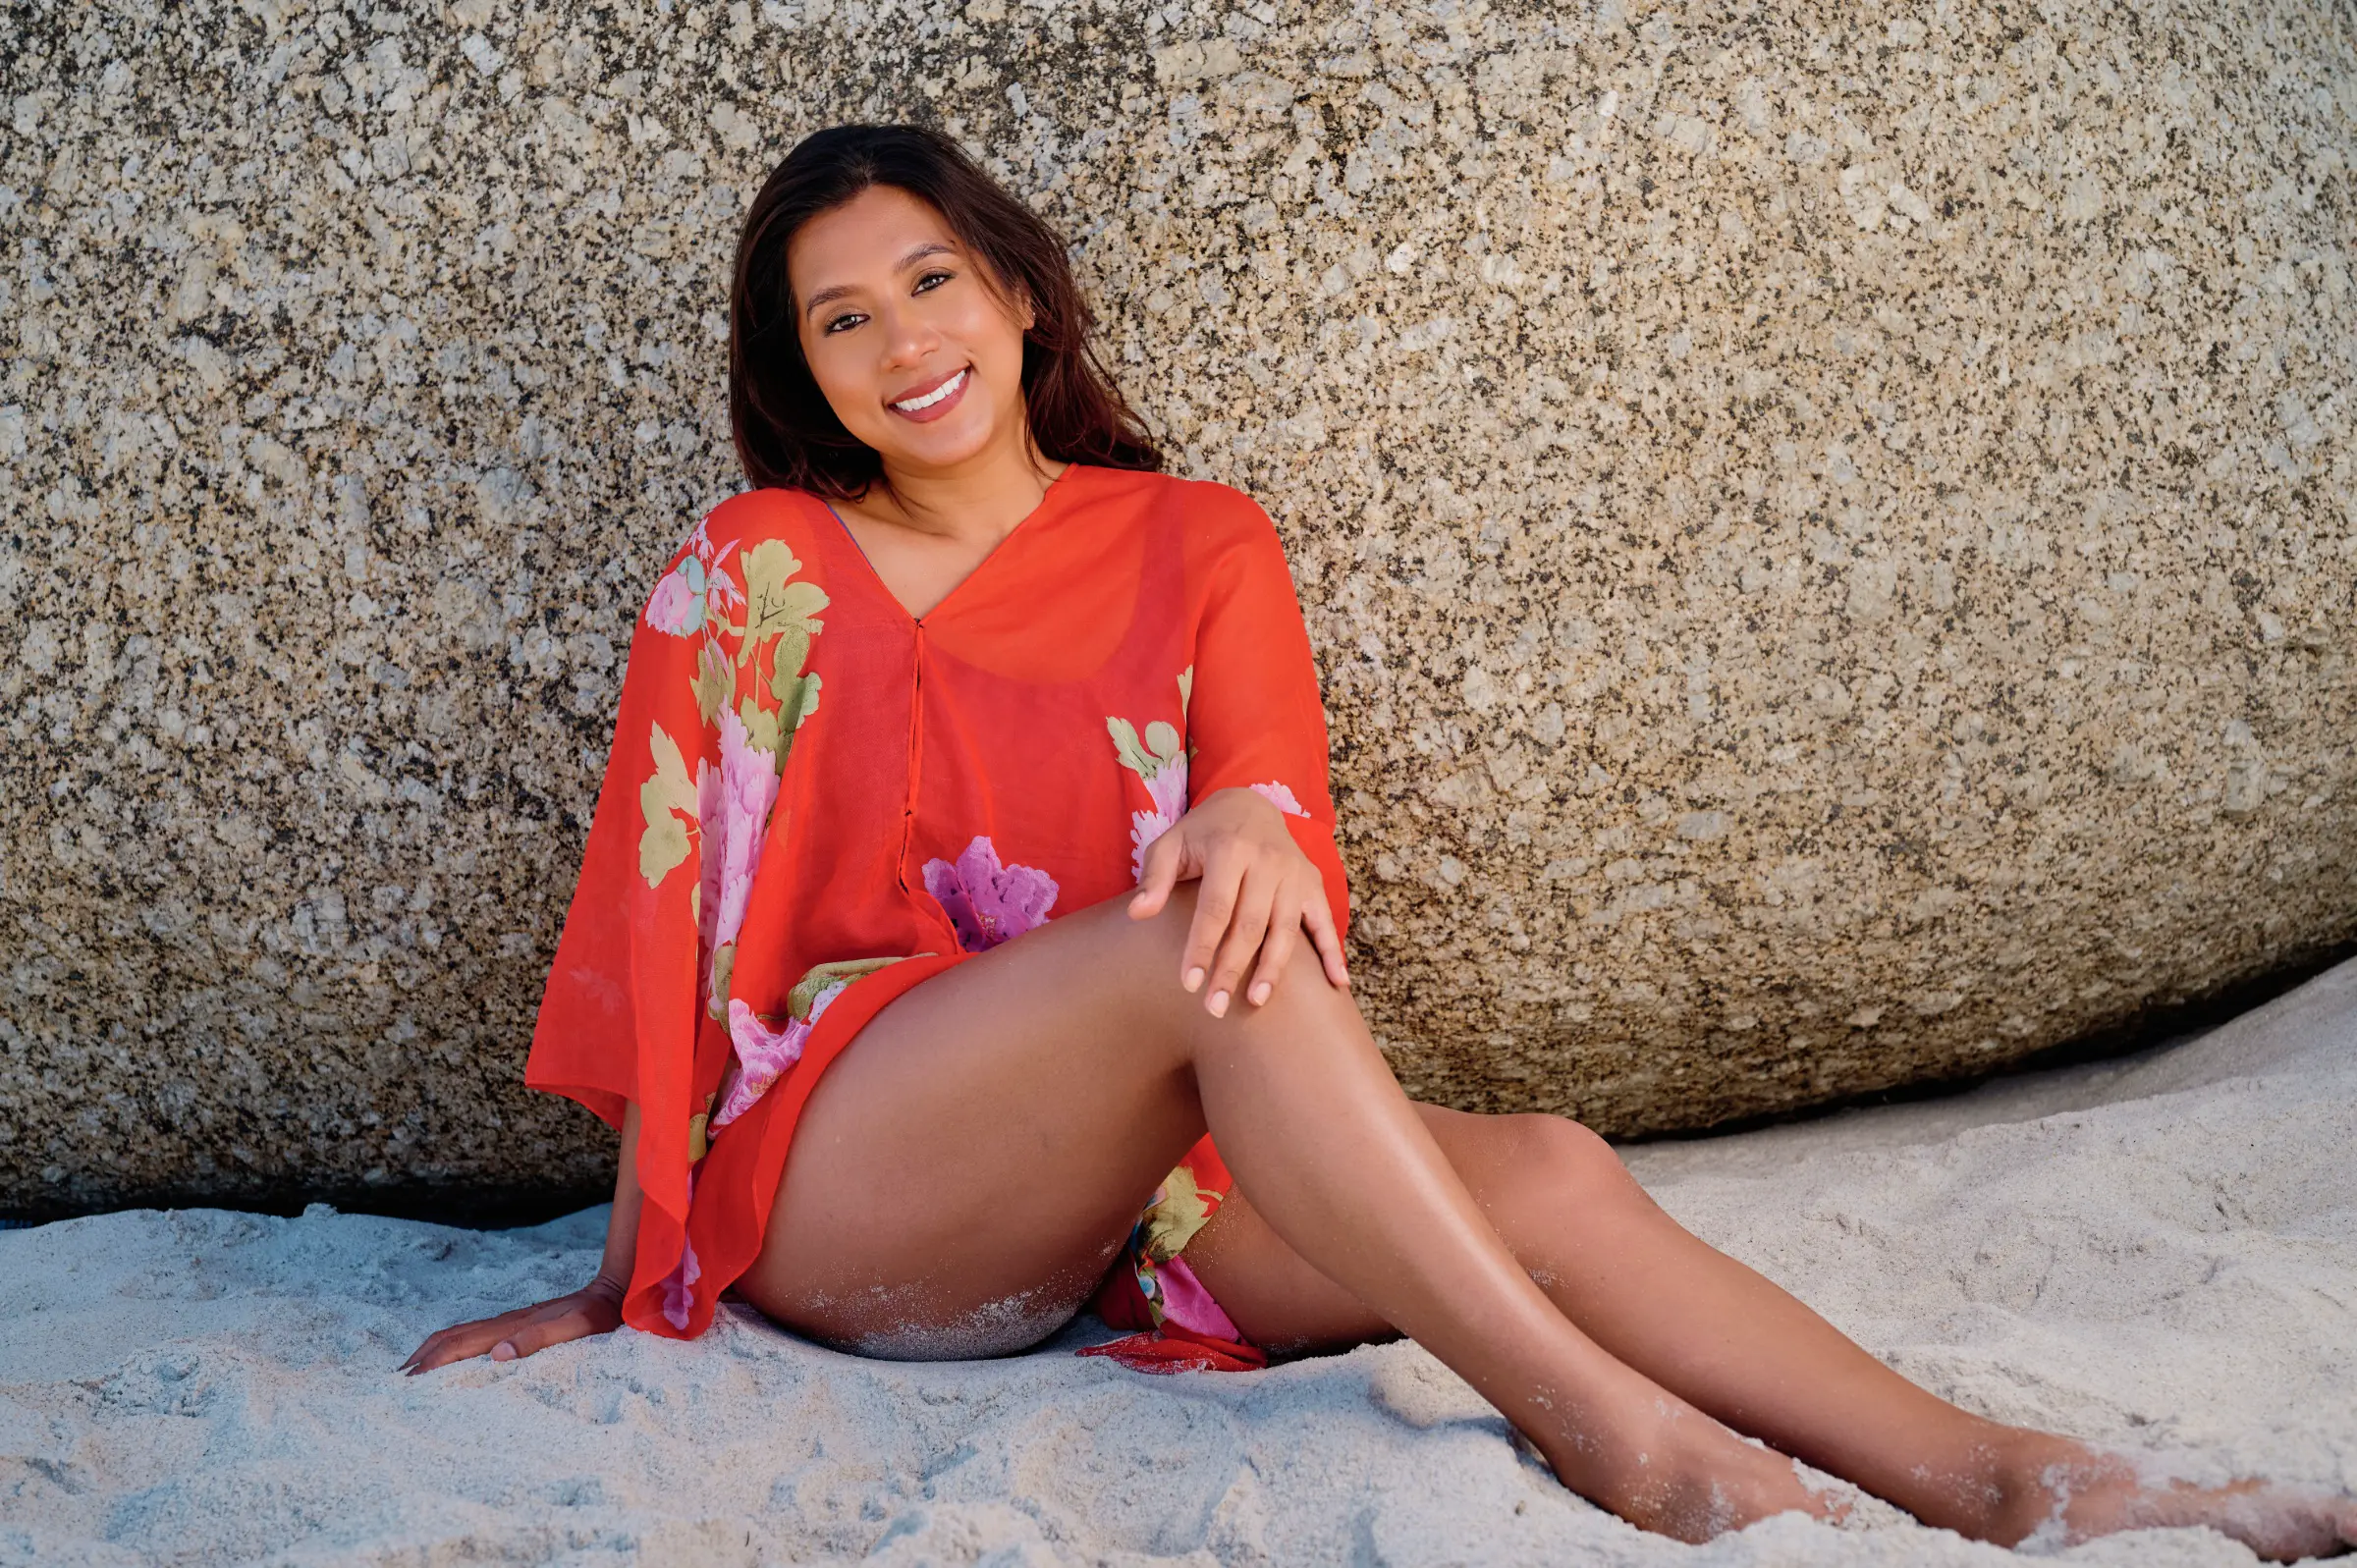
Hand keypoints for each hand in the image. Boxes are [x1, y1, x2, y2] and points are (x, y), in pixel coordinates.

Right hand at [400, 1277, 623, 1375]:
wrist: (612, 1291)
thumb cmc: (596, 1315)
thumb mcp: (575, 1328)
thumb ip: (539, 1339)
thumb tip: (497, 1355)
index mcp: (509, 1327)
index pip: (458, 1346)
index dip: (431, 1364)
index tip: (406, 1385)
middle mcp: (502, 1323)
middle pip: (449, 1338)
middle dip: (419, 1359)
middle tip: (393, 1385)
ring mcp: (507, 1322)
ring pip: (457, 1335)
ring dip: (431, 1352)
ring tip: (410, 1373)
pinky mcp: (515, 1324)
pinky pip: (472, 1337)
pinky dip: (450, 1348)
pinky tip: (451, 1361)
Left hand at [1127, 786, 1347, 1015]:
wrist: (1249, 804)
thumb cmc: (1202, 834)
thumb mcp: (1171, 844)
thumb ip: (1155, 878)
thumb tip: (1138, 914)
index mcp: (1230, 850)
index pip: (1215, 908)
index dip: (1202, 947)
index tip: (1189, 984)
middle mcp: (1268, 861)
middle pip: (1250, 924)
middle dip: (1233, 969)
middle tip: (1216, 1007)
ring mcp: (1295, 873)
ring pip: (1286, 929)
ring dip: (1273, 969)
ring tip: (1257, 1002)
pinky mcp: (1312, 883)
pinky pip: (1324, 921)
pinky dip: (1332, 952)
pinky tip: (1337, 984)